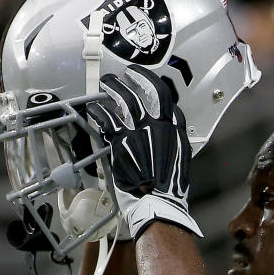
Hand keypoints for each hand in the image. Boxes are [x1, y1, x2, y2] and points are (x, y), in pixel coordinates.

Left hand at [87, 65, 201, 238]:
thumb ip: (173, 140)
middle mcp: (160, 127)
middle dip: (137, 79)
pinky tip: (93, 107)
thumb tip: (169, 129)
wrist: (157, 200)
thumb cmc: (168, 186)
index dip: (155, 87)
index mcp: (176, 131)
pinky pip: (108, 118)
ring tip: (107, 83)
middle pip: (149, 93)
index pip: (168, 101)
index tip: (146, 81)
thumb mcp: (179, 158)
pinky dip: (99, 111)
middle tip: (126, 74)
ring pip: (127, 101)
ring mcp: (141, 132)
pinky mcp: (122, 141)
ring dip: (115, 88)